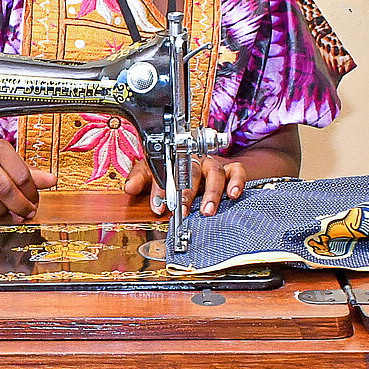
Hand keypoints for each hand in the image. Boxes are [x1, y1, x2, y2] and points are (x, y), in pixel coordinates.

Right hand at [0, 139, 56, 223]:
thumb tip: (52, 180)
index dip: (32, 193)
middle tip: (26, 213)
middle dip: (20, 207)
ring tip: (7, 211)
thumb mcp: (7, 162)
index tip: (34, 202)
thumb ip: (29, 173)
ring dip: (2, 214)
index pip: (22, 175)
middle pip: (6, 190)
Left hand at [124, 156, 245, 217]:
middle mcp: (195, 160)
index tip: (158, 206)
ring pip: (215, 172)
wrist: (193, 159)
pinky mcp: (230, 169)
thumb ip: (141, 178)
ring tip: (207, 210)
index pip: (166, 170)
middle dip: (187, 192)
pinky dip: (237, 181)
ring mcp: (213, 164)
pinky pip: (238, 171)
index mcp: (175, 158)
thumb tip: (130, 188)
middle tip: (181, 210)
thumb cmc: (172, 169)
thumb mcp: (152, 171)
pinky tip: (233, 194)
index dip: (161, 189)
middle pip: (193, 170)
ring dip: (211, 192)